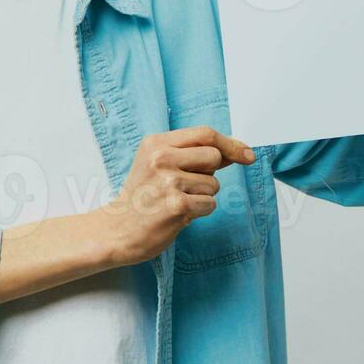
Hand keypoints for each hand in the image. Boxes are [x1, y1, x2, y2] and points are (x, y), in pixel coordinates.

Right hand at [98, 126, 254, 265]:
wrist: (117, 229)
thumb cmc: (142, 196)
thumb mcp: (159, 164)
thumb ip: (194, 154)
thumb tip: (237, 150)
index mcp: (156, 143)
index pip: (205, 134)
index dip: (230, 144)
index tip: (247, 155)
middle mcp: (160, 158)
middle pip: (213, 156)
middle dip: (210, 174)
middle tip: (187, 186)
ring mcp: (168, 182)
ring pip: (213, 184)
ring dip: (203, 196)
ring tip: (177, 200)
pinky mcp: (176, 206)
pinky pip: (209, 204)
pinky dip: (199, 211)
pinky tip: (179, 213)